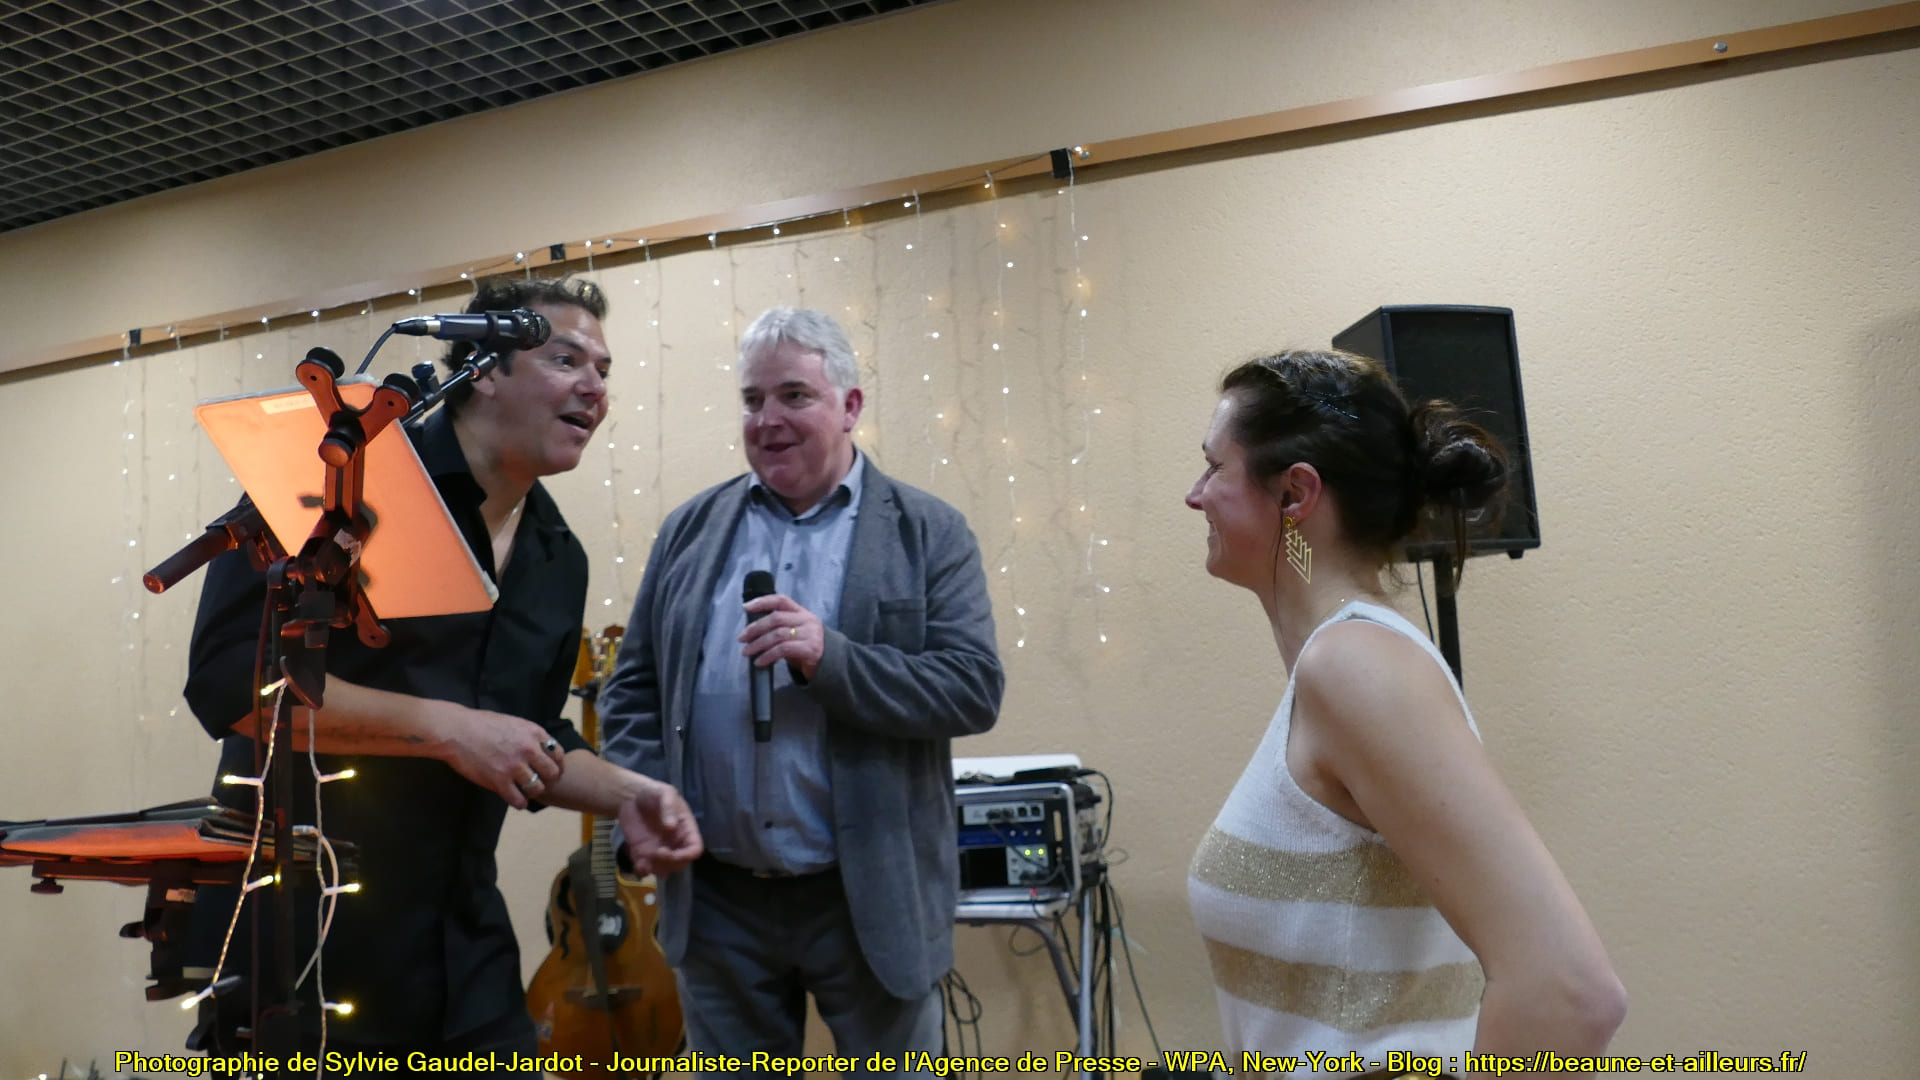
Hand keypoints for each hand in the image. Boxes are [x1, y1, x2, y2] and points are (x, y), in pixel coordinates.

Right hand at [437, 704, 567, 809]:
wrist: (456, 731)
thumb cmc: (481, 724)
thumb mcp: (513, 722)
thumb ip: (529, 736)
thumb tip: (540, 749)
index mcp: (533, 732)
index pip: (558, 754)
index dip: (557, 765)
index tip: (552, 771)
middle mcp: (528, 749)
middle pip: (552, 773)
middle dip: (548, 780)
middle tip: (540, 783)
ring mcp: (514, 766)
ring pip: (537, 788)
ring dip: (533, 792)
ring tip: (526, 791)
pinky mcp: (499, 780)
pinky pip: (518, 800)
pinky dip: (519, 803)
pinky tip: (516, 800)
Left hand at [618, 778, 702, 876]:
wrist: (631, 797)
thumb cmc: (653, 793)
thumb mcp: (664, 793)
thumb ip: (668, 807)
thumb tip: (671, 827)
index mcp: (686, 829)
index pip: (695, 849)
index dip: (685, 856)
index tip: (668, 852)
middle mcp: (675, 843)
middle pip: (681, 863)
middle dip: (669, 863)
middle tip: (654, 854)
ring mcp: (659, 850)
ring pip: (665, 869)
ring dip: (656, 870)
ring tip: (644, 861)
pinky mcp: (643, 854)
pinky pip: (647, 869)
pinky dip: (643, 871)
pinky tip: (638, 864)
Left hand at [740, 593, 824, 680]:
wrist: (831, 664)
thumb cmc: (807, 647)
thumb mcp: (795, 632)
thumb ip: (780, 627)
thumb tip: (751, 629)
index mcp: (802, 612)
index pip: (781, 600)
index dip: (762, 601)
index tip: (745, 607)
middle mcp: (807, 620)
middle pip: (776, 618)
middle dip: (755, 628)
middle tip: (741, 638)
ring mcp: (810, 634)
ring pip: (777, 635)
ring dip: (758, 644)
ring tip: (746, 652)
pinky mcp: (810, 649)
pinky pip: (783, 650)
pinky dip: (767, 656)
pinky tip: (759, 662)